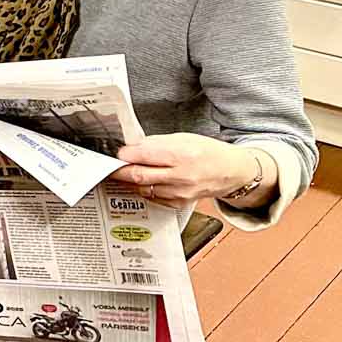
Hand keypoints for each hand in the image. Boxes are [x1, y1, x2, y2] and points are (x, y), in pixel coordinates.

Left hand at [108, 134, 263, 207]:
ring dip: (130, 180)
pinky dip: (144, 189)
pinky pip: (152, 197)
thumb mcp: (184, 138)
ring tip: (125, 171)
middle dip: (119, 171)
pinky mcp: (178, 203)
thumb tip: (132, 146)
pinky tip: (143, 181)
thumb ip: (156, 143)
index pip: (144, 156)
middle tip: (109, 166)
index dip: (125, 155)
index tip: (117, 152)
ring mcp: (179, 192)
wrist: (232, 172)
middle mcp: (181, 176)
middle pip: (139, 176)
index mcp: (182, 155)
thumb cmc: (209, 152)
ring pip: (143, 188)